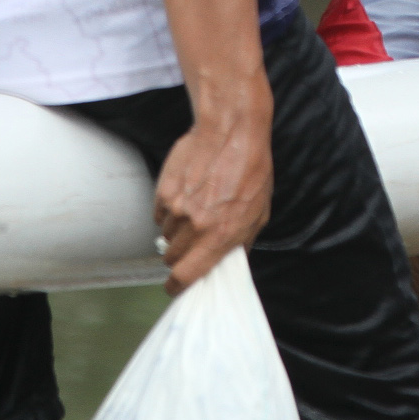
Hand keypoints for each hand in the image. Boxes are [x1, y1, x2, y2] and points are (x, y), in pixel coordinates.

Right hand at [153, 110, 271, 293]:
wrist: (231, 132)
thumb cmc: (252, 171)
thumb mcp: (259, 214)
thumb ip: (241, 243)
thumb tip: (228, 261)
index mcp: (220, 237)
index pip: (186, 275)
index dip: (177, 286)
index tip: (174, 287)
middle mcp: (195, 226)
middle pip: (172, 257)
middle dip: (178, 257)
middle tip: (188, 246)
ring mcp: (176, 208)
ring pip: (165, 234)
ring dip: (175, 231)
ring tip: (193, 211)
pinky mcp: (164, 190)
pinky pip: (159, 212)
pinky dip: (168, 210)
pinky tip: (184, 196)